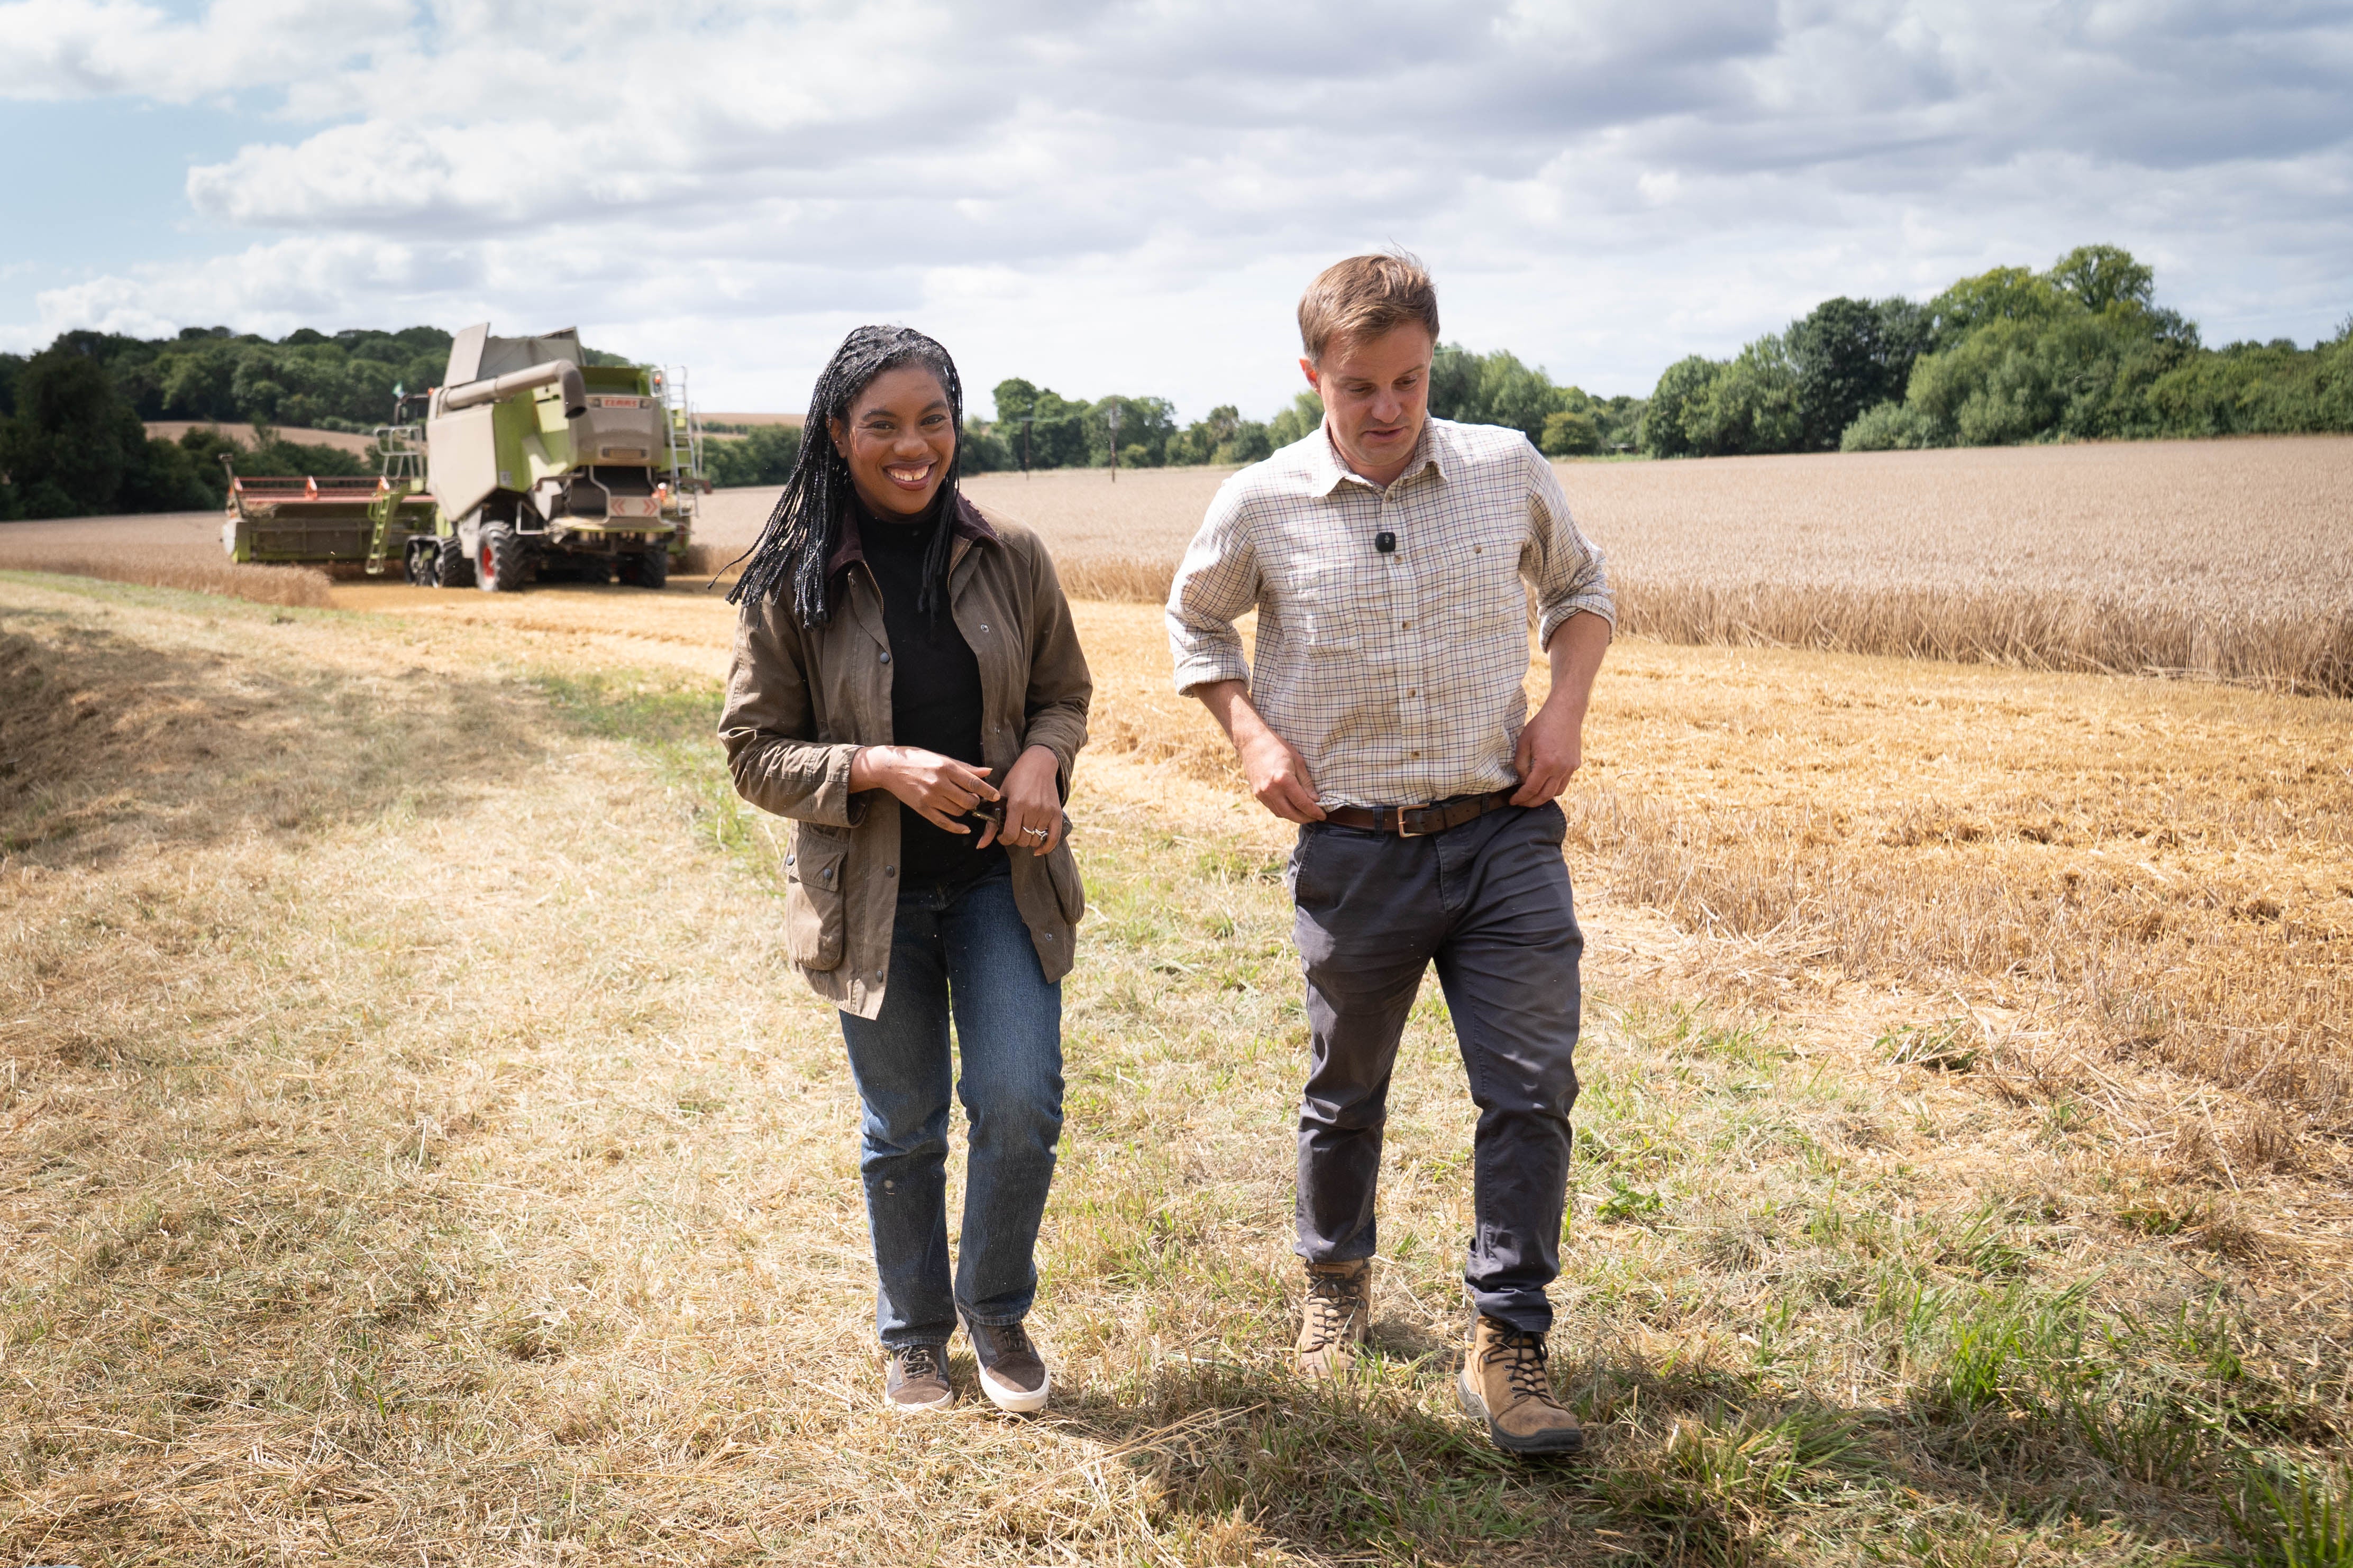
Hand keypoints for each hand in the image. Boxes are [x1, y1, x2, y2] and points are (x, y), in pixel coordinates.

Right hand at [852, 745, 996, 832]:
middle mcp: (939, 783)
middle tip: (973, 798)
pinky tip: (964, 828)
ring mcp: (930, 797)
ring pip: (958, 811)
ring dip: (965, 810)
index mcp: (945, 767)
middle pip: (968, 800)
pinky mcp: (922, 808)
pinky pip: (943, 822)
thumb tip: (987, 771)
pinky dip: (956, 828)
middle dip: (975, 801)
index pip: (973, 782)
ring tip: (961, 803)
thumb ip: (965, 767)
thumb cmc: (918, 759)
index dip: (987, 790)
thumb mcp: (942, 758)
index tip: (996, 796)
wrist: (890, 767)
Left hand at [982, 745, 1066, 856]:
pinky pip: (1053, 838)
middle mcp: (1033, 809)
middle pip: (1023, 839)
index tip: (1002, 835)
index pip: (1011, 835)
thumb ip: (991, 824)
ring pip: (1035, 840)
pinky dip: (1046, 847)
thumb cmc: (1016, 778)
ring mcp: (1046, 812)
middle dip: (1015, 839)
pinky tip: (1038, 848)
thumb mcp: (1000, 796)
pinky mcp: (1056, 813)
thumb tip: (980, 846)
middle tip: (1013, 831)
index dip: (1004, 840)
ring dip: (1027, 840)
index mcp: (1017, 804)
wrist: (1039, 764)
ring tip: (1023, 831)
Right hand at [1192, 679, 1324, 823]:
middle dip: (1305, 818)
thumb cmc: (1277, 747)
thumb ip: (1306, 782)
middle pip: (1291, 813)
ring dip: (1294, 817)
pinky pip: (1273, 808)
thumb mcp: (1297, 761)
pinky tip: (1292, 808)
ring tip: (1306, 814)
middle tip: (1316, 817)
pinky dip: (1284, 811)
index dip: (1314, 811)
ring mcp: (1262, 793)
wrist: (1252, 741)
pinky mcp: (1257, 794)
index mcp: (1283, 780)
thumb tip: (1315, 800)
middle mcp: (1271, 790)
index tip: (1323, 816)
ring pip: (1281, 813)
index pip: (1302, 803)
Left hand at [1509, 695, 1584, 805]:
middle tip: (1521, 802)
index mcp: (1546, 763)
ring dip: (1544, 797)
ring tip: (1532, 795)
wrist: (1565, 712)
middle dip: (1531, 802)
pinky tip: (1545, 782)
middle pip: (1545, 796)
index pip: (1531, 789)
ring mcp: (1570, 767)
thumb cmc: (1541, 724)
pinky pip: (1564, 782)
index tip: (1512, 801)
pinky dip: (1554, 787)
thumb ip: (1520, 765)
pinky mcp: (1575, 764)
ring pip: (1557, 792)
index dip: (1521, 798)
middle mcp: (1561, 769)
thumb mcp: (1523, 742)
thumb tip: (1523, 781)